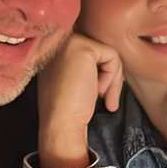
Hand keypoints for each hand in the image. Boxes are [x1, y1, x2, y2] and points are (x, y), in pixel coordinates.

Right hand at [36, 33, 123, 167]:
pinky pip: (112, 56)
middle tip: (106, 98)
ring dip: (111, 79)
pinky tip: (99, 93)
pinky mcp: (83, 48)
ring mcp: (69, 43)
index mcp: (53, 52)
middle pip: (99, 52)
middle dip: (108, 76)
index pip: (89, 55)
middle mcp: (58, 43)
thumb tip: (108, 63)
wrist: (60, 125)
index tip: (101, 94)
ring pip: (107, 54)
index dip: (99, 74)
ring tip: (102, 97)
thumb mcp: (73, 82)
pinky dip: (112, 78)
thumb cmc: (68, 111)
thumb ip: (83, 68)